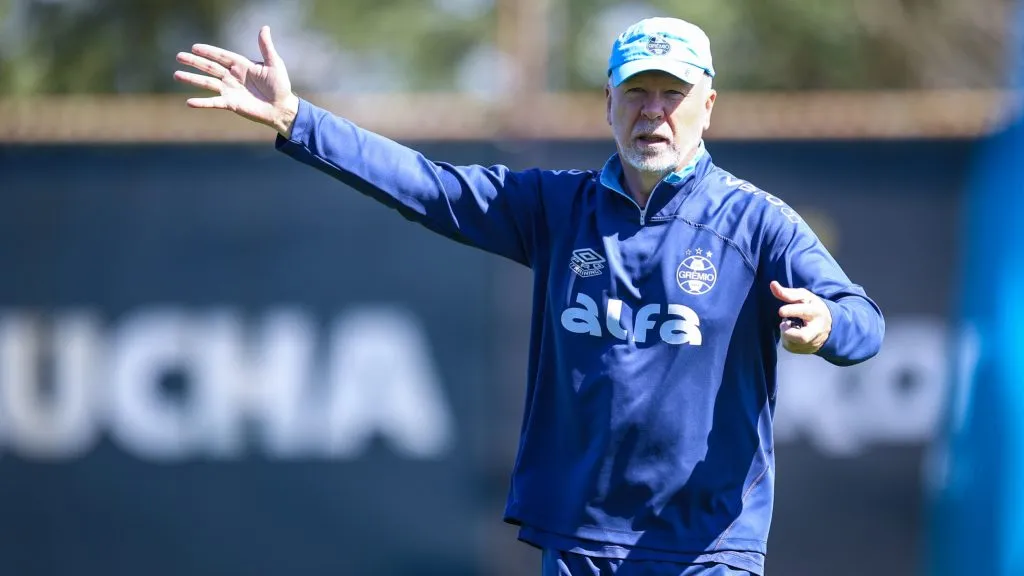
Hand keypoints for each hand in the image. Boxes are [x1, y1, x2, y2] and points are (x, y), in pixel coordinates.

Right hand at [173, 25, 298, 137]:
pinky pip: (213, 102)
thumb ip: (266, 47)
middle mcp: (232, 77)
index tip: (194, 47)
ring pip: (207, 83)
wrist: (282, 108)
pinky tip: (189, 102)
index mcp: (241, 66)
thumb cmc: (280, 86)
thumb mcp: (274, 64)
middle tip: (179, 56)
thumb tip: (264, 27)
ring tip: (176, 74)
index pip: (221, 56)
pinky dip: (201, 103)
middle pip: (210, 67)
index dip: (208, 51)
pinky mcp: (231, 104)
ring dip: (192, 79)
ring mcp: (230, 90)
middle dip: (194, 62)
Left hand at [770, 281, 831, 353]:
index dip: (791, 311)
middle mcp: (816, 328)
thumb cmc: (811, 307)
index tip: (781, 311)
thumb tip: (772, 284)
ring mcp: (812, 341)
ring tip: (790, 325)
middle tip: (782, 325)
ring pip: (793, 342)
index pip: (803, 311)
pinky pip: (790, 346)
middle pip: (802, 337)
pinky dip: (787, 339)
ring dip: (786, 334)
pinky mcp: (807, 349)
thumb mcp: (803, 297)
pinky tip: (793, 334)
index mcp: (815, 311)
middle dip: (788, 333)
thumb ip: (787, 293)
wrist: (829, 326)